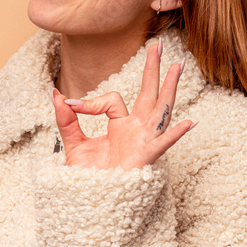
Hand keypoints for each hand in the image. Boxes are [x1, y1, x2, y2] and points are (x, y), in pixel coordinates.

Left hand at [51, 38, 197, 169]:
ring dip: (169, 87)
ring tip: (178, 66)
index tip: (69, 105)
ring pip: (160, 109)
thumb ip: (66, 119)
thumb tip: (56, 94)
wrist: (89, 202)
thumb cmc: (87, 177)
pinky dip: (175, 134)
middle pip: (148, 93)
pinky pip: (162, 144)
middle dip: (153, 70)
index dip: (90, 101)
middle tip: (158, 45)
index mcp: (120, 125)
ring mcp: (143, 142)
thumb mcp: (73, 143)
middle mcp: (136, 130)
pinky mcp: (145, 158)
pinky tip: (190, 122)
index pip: (112, 100)